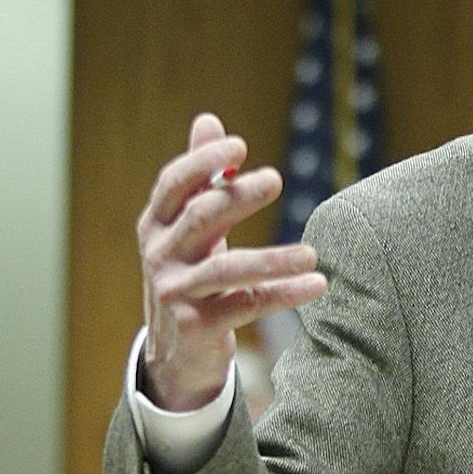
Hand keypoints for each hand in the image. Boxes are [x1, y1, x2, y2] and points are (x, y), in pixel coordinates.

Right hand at [137, 113, 327, 410]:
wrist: (173, 352)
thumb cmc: (189, 273)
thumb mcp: (188, 226)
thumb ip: (199, 176)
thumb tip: (208, 120)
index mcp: (156, 224)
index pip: (173, 185)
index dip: (201, 162)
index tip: (238, 146)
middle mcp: (160, 256)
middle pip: (200, 218)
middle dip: (237, 198)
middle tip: (275, 179)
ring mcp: (174, 293)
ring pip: (225, 269)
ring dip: (272, 259)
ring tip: (312, 254)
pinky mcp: (194, 327)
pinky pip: (244, 305)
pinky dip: (283, 294)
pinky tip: (315, 285)